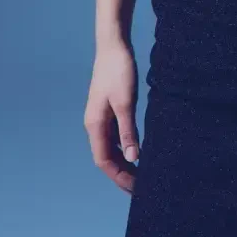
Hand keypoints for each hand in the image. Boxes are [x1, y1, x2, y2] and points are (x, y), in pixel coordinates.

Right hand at [84, 38, 140, 193]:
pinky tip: (137, 153)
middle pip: (106, 158)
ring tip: (141, 175)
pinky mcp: (108, 111)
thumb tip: (133, 158)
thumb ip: (128, 131)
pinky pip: (114, 137)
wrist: (114, 47)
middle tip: (142, 188)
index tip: (136, 189)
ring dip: (123, 163)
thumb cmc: (119, 71)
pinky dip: (124, 149)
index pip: (104, 161)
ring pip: (110, 149)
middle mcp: (95, 125)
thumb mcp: (126, 103)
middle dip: (122, 174)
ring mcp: (100, 118)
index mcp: (95, 125)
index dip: (119, 177)